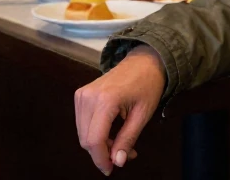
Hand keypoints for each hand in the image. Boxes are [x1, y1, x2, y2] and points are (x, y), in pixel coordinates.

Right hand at [75, 45, 165, 174]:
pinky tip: (113, 133)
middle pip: (86, 139)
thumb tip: (117, 161)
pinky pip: (83, 123)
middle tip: (125, 155)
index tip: (110, 170)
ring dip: (100, 144)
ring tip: (122, 144)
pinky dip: (96, 133)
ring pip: (83, 133)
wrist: (143, 61)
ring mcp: (82, 94)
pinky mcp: (81, 95)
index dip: (101, 159)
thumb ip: (128, 139)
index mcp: (105, 100)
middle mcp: (88, 97)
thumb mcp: (143, 114)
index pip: (94, 140)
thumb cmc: (147, 84)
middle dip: (103, 153)